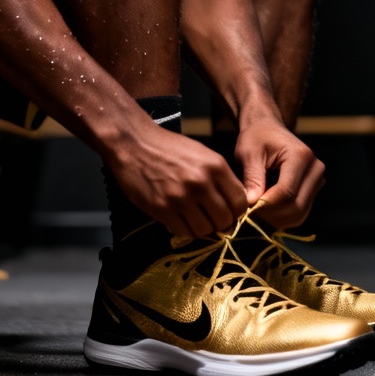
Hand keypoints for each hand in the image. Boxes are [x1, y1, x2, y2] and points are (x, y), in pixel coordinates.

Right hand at [106, 125, 248, 239]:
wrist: (135, 143)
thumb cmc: (169, 147)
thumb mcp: (202, 154)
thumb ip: (220, 178)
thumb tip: (232, 204)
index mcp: (215, 166)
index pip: (240, 203)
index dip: (236, 211)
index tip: (227, 211)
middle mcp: (201, 183)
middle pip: (224, 220)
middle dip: (220, 223)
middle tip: (210, 217)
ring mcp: (181, 197)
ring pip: (205, 230)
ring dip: (201, 228)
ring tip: (193, 218)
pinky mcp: (162, 209)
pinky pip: (183, 232)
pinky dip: (184, 229)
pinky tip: (179, 217)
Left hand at [234, 117, 325, 229]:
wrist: (268, 128)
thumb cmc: (256, 137)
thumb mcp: (249, 153)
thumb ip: (251, 178)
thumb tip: (251, 204)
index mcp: (300, 156)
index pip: (286, 193)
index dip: (266, 206)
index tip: (247, 209)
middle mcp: (315, 168)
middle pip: (296, 206)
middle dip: (272, 215)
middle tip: (249, 214)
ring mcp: (318, 179)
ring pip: (300, 213)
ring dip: (277, 218)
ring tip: (257, 210)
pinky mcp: (314, 188)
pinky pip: (301, 211)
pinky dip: (283, 216)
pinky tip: (267, 209)